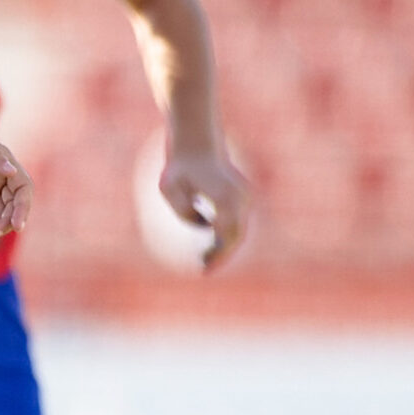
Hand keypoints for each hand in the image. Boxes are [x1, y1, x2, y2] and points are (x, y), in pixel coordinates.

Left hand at [159, 148, 249, 270]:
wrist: (197, 145)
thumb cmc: (179, 167)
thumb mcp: (168, 186)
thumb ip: (182, 208)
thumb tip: (205, 226)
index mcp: (224, 194)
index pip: (227, 232)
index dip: (219, 253)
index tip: (205, 267)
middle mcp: (240, 196)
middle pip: (236, 234)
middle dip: (222, 254)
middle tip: (204, 269)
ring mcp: (245, 196)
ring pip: (238, 230)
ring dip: (224, 247)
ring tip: (204, 261)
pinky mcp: (244, 198)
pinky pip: (236, 223)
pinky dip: (226, 237)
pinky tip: (211, 247)